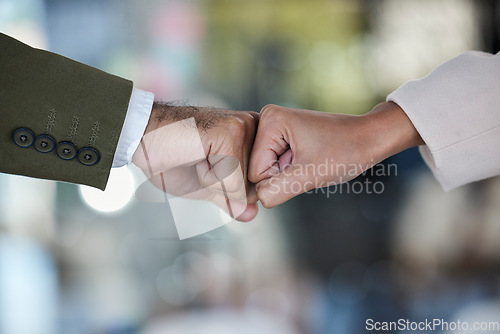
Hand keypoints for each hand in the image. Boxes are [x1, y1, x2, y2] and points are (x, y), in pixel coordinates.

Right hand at [132, 102, 258, 220]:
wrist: (141, 137)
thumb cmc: (171, 156)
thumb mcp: (206, 184)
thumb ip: (231, 198)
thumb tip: (252, 214)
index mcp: (253, 136)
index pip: (259, 186)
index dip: (229, 189)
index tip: (207, 163)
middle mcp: (255, 127)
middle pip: (253, 189)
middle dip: (222, 187)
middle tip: (200, 160)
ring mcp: (243, 128)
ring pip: (242, 187)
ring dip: (213, 182)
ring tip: (197, 156)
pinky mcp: (230, 134)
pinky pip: (230, 180)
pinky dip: (207, 178)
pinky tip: (194, 154)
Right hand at [249, 102, 422, 207]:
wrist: (370, 138)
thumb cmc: (346, 151)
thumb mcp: (309, 175)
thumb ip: (276, 190)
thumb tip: (254, 200)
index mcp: (269, 120)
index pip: (255, 171)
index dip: (280, 178)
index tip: (306, 164)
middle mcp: (266, 118)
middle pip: (257, 169)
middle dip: (282, 175)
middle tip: (309, 163)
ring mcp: (274, 126)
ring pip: (266, 169)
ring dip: (288, 173)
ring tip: (311, 160)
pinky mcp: (281, 134)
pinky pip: (275, 164)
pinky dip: (291, 169)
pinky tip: (309, 159)